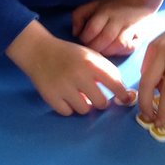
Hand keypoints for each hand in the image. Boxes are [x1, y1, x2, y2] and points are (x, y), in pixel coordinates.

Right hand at [5, 20, 132, 114]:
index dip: (123, 95)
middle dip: (100, 102)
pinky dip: (69, 107)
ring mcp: (64, 87)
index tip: (126, 100)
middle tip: (95, 97)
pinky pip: (68, 112)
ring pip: (84, 110)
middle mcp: (79, 75)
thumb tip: (123, 91)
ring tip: (78, 95)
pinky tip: (66, 97)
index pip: (115, 84)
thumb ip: (107, 71)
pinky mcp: (51, 96)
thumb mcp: (90, 56)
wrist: (39, 51)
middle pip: (101, 103)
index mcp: (91, 64)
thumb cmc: (70, 55)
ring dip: (84, 105)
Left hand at [72, 0, 164, 56]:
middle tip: (91, 50)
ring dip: (107, 52)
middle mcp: (119, 19)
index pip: (92, 28)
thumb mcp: (93, 5)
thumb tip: (75, 33)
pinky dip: (119, 52)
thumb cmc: (111, 6)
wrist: (138, 1)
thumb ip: (79, 15)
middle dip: (95, 47)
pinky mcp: (139, 37)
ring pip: (118, 45)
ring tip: (101, 51)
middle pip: (105, 38)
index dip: (85, 38)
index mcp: (106, 11)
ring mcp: (131, 28)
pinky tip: (113, 51)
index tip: (83, 40)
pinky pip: (129, 48)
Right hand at [138, 13, 164, 122]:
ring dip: (147, 91)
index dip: (162, 109)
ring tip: (153, 104)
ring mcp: (154, 47)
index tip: (159, 122)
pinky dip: (150, 78)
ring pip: (144, 76)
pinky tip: (158, 84)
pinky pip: (147, 67)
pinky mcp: (152, 45)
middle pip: (146, 83)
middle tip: (148, 116)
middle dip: (145, 103)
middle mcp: (162, 52)